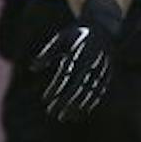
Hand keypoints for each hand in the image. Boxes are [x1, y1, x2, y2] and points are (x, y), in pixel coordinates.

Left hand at [32, 0, 122, 121]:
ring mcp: (101, 68)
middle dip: (66, 102)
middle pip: (77, 86)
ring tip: (66, 116)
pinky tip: (82, 111)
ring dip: (77, 105)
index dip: (55, 88)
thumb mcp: (61, 37)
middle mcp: (91, 62)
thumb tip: (32, 68)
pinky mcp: (108, 73)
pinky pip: (100, 90)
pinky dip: (91, 102)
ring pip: (90, 91)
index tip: (45, 99)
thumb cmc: (78, 33)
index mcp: (79, 52)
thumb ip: (47, 52)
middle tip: (54, 113)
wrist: (105, 25)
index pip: (65, 75)